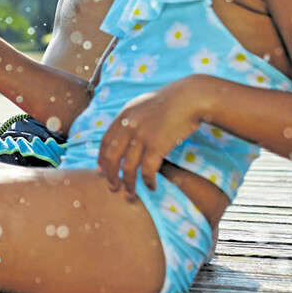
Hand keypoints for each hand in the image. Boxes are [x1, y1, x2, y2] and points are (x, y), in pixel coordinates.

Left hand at [96, 78, 205, 198]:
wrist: (191, 97)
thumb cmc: (173, 100)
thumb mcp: (145, 104)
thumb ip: (133, 118)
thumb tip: (127, 134)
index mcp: (124, 114)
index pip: (106, 141)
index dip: (102, 158)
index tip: (101, 170)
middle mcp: (129, 125)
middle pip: (112, 156)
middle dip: (110, 175)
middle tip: (112, 188)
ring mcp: (142, 136)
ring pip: (128, 167)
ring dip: (128, 184)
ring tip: (129, 195)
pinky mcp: (157, 145)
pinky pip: (147, 170)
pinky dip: (147, 181)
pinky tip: (151, 187)